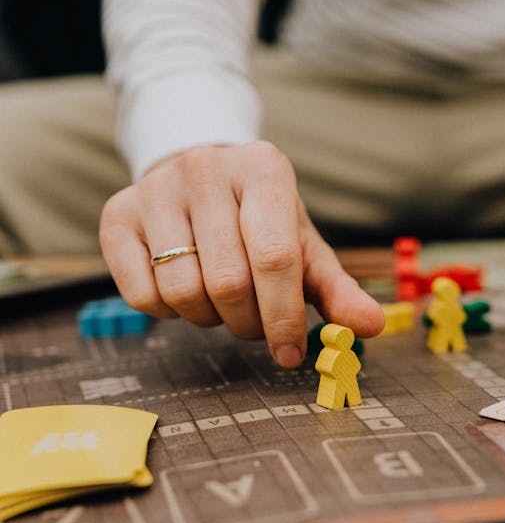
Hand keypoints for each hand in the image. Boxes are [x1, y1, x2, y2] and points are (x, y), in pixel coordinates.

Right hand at [99, 142, 385, 367]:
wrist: (199, 176)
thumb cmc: (259, 219)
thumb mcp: (303, 245)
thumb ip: (336, 288)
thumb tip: (371, 327)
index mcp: (263, 168)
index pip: (275, 256)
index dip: (284, 316)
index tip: (290, 354)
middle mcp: (206, 168)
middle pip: (228, 282)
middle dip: (248, 323)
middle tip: (255, 325)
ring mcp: (155, 188)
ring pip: (183, 292)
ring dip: (209, 319)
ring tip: (222, 302)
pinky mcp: (117, 214)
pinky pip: (141, 296)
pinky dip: (168, 313)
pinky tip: (185, 290)